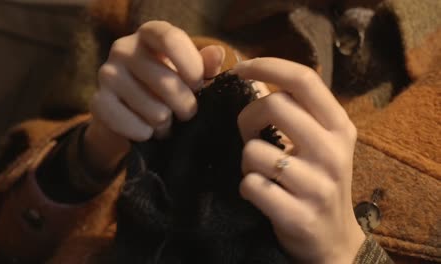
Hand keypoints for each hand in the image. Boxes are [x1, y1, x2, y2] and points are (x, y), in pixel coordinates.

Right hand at [83, 21, 224, 173]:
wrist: (130, 113)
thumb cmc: (167, 87)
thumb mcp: (188, 73)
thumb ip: (204, 65)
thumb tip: (218, 54)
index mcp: (149, 34)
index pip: (171, 39)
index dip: (191, 66)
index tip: (198, 85)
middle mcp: (123, 48)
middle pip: (166, 81)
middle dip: (186, 107)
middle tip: (187, 113)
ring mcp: (106, 74)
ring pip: (154, 110)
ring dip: (166, 124)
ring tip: (165, 121)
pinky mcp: (97, 102)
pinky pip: (132, 125)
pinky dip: (145, 134)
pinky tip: (147, 131)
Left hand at [235, 58, 364, 263]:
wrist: (334, 240)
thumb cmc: (319, 181)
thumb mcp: (322, 142)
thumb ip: (298, 112)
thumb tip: (256, 80)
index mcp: (339, 126)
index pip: (303, 80)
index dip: (267, 66)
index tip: (242, 69)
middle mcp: (333, 151)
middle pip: (275, 105)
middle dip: (248, 116)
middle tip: (250, 133)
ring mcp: (317, 185)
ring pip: (254, 150)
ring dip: (246, 160)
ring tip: (261, 171)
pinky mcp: (298, 214)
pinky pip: (251, 185)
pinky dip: (247, 187)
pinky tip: (261, 194)